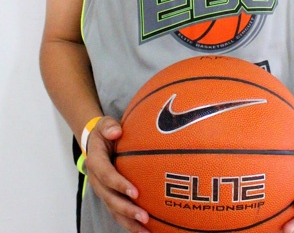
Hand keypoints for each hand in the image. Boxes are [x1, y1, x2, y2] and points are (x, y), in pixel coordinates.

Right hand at [85, 116, 149, 232]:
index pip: (107, 176)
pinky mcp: (109, 196)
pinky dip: (129, 222)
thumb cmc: (104, 132)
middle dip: (126, 209)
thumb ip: (109, 126)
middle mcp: (97, 180)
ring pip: (114, 210)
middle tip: (144, 217)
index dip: (119, 185)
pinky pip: (118, 212)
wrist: (96, 141)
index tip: (135, 192)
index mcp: (96, 162)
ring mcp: (103, 190)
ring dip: (129, 221)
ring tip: (146, 230)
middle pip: (110, 199)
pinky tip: (145, 230)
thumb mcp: (105, 123)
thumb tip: (116, 131)